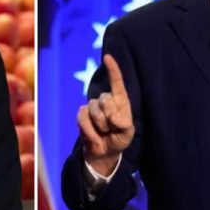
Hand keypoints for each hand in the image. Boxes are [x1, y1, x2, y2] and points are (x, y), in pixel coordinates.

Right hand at [77, 54, 134, 175]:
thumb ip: (124, 123)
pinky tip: (96, 137)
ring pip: (95, 110)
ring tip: (104, 132)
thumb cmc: (119, 138)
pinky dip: (91, 131)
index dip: (112, 69)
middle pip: (105, 99)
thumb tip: (112, 116)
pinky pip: (84, 119)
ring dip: (101, 126)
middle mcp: (106, 100)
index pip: (117, 82)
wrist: (105, 152)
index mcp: (120, 101)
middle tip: (112, 129)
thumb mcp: (128, 133)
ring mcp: (92, 106)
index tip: (107, 57)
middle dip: (109, 117)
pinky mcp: (82, 114)